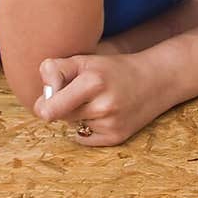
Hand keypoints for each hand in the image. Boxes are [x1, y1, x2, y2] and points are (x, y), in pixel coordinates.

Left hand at [33, 51, 160, 145]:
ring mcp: (111, 124)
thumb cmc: (113, 69)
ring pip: (72, 126)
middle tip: (81, 93)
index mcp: (93, 81)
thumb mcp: (85, 60)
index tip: (52, 93)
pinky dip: (89, 128)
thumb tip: (41, 99)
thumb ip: (55, 70)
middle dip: (62, 106)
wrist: (156, 80)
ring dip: (77, 116)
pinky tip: (105, 114)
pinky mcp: (116, 138)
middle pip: (58, 117)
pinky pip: (84, 138)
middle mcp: (103, 105)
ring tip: (98, 101)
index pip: (48, 109)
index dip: (44, 102)